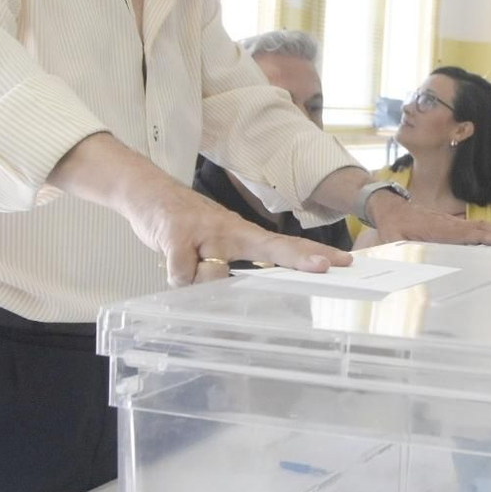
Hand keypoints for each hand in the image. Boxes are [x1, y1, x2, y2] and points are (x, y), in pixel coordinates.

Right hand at [127, 179, 351, 286]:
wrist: (148, 192)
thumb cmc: (188, 226)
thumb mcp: (218, 244)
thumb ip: (234, 269)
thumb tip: (245, 298)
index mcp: (245, 235)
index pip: (286, 246)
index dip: (313, 255)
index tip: (342, 262)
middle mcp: (232, 230)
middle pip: (271, 247)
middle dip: (299, 258)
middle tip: (325, 267)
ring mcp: (205, 231)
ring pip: (213, 274)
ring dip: (199, 280)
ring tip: (186, 263)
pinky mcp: (176, 235)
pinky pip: (181, 273)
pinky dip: (176, 277)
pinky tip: (172, 264)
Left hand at [367, 192, 490, 245]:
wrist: (391, 208)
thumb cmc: (392, 226)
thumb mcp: (392, 239)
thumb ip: (399, 252)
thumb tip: (404, 268)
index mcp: (435, 229)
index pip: (462, 234)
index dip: (481, 238)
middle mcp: (448, 223)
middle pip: (478, 228)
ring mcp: (452, 222)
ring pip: (480, 226)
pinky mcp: (453, 224)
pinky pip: (475, 227)